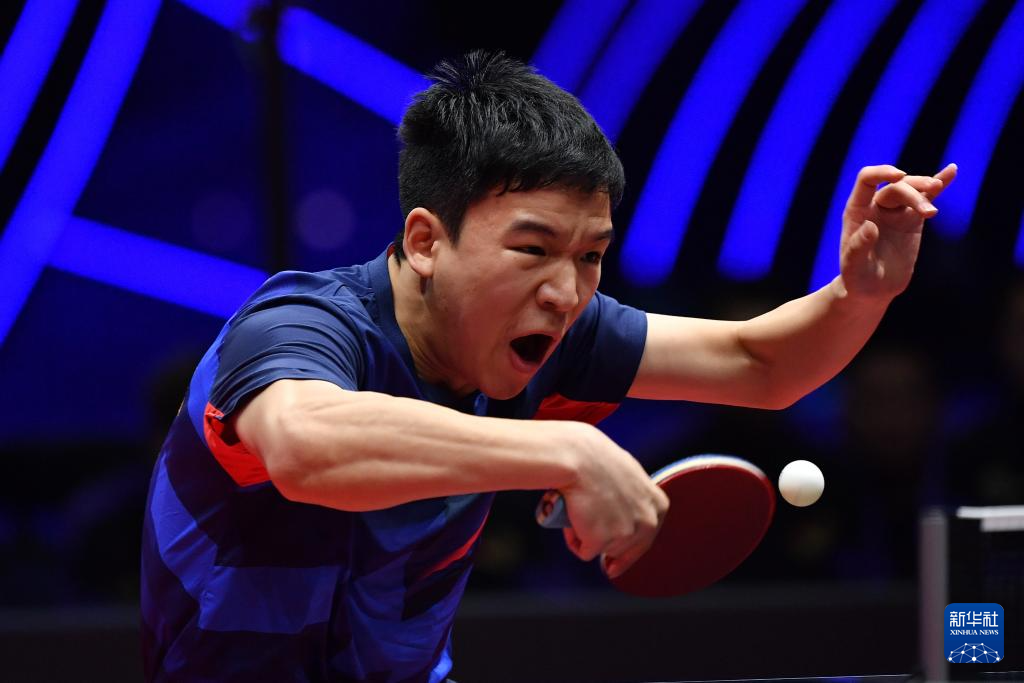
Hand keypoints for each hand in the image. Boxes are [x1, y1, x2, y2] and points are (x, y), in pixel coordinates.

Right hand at [555, 423, 668, 577]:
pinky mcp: (601, 540)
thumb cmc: (597, 460)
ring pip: (602, 550)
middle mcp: (647, 522)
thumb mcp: (629, 477)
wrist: (578, 457)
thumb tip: (625, 515)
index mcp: (658, 505)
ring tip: (579, 511)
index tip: (613, 565)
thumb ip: (635, 500)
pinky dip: (575, 540)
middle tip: (587, 528)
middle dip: (605, 544)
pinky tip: (571, 520)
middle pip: (623, 549)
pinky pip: (584, 551)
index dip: (627, 552)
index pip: (646, 540)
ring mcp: (625, 532)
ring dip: (587, 538)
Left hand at [838, 163, 956, 300]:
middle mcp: (875, 206)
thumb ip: (858, 246)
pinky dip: (940, 184)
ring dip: (927, 191)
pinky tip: (952, 170)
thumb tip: (870, 226)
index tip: (900, 175)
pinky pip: (926, 198)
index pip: (867, 180)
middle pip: (896, 187)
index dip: (882, 172)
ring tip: (936, 210)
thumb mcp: (854, 266)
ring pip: (912, 189)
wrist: (872, 290)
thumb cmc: (857, 277)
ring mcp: (895, 211)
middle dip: (913, 195)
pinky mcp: (912, 220)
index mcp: (856, 211)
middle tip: (929, 213)